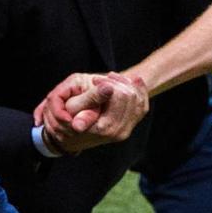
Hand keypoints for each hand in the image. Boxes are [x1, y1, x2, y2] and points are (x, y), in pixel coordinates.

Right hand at [34, 72, 148, 153]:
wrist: (74, 133)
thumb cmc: (69, 117)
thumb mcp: (73, 106)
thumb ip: (90, 97)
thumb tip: (108, 89)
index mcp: (104, 128)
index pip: (119, 96)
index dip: (110, 84)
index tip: (95, 79)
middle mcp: (119, 131)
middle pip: (129, 94)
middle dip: (114, 82)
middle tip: (97, 79)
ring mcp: (127, 128)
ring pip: (136, 96)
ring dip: (122, 83)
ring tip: (106, 81)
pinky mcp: (132, 123)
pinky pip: (142, 100)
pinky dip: (134, 88)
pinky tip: (121, 82)